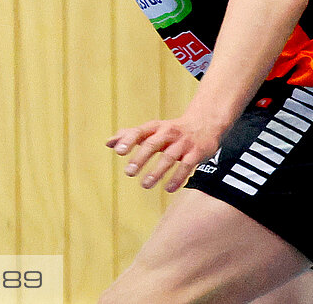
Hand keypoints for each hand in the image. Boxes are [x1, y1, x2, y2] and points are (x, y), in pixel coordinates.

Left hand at [107, 112, 228, 192]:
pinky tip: (168, 189)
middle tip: (128, 172)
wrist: (203, 123)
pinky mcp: (196, 153)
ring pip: (169, 157)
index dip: (128, 141)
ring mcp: (183, 143)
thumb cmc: (171, 130)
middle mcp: (168, 133)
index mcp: (154, 127)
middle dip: (140, 158)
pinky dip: (177, 178)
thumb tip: (108, 143)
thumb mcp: (151, 129)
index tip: (118, 152)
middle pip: (152, 144)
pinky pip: (186, 166)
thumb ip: (130, 136)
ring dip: (157, 172)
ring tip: (145, 185)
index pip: (139, 132)